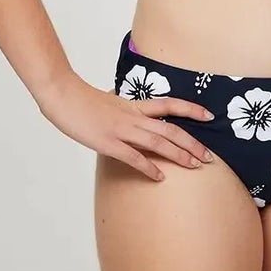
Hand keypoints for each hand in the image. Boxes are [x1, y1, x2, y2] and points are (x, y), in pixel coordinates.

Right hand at [37, 73, 215, 180]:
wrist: (61, 93)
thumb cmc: (79, 98)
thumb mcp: (107, 100)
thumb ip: (121, 108)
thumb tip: (125, 108)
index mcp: (133, 105)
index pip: (169, 104)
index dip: (191, 110)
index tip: (209, 115)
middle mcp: (133, 117)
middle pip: (170, 129)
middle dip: (192, 143)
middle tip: (209, 157)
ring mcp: (121, 130)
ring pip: (158, 142)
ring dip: (179, 155)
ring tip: (194, 166)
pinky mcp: (108, 142)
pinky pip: (133, 157)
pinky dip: (148, 167)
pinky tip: (160, 177)